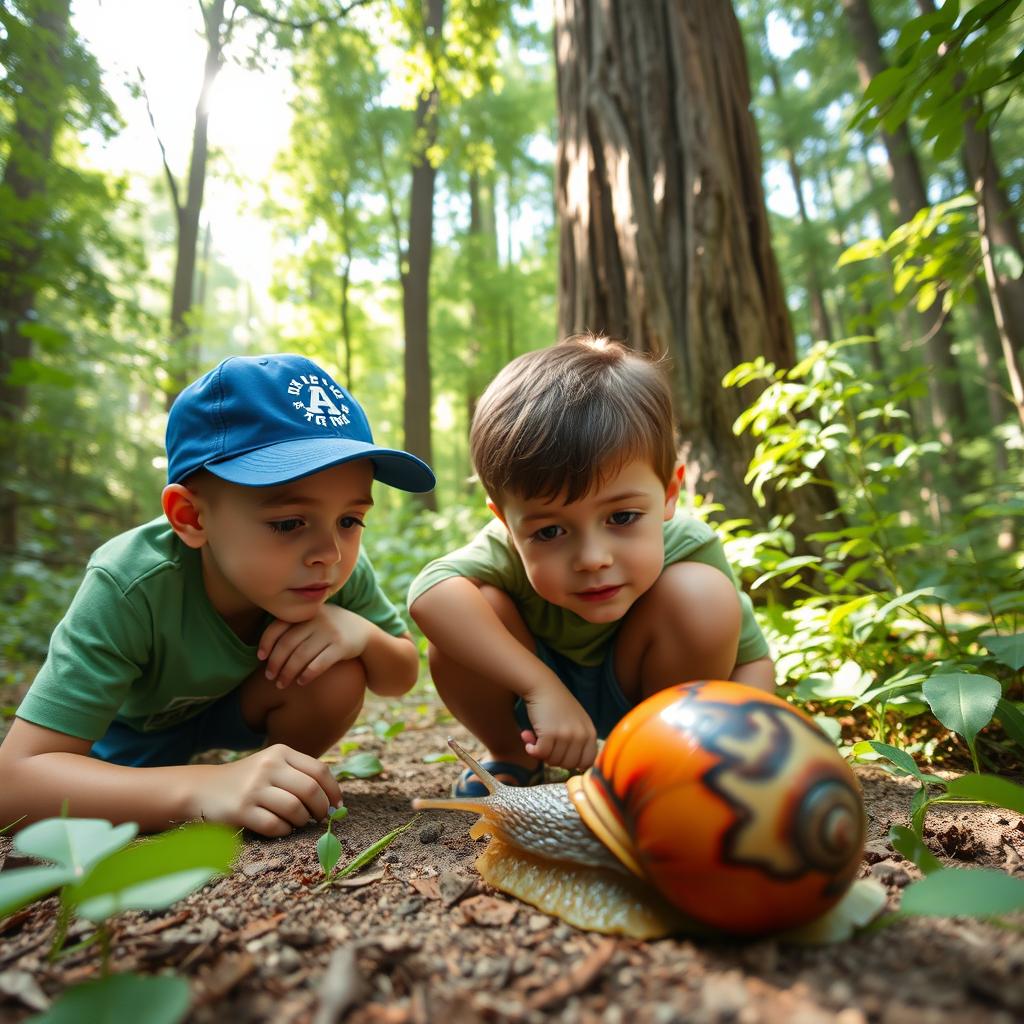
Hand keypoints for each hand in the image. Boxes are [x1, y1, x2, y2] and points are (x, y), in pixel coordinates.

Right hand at [191, 744, 342, 836]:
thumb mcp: (272, 766)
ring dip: (302, 821)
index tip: (337, 806)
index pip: (319, 771)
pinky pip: (275, 826)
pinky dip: (284, 831)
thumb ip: (299, 775)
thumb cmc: (247, 780)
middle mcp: (268, 766)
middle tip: (320, 818)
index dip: (333, 791)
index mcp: (280, 752)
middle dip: (321, 808)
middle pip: (310, 790)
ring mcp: (254, 788)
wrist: (203, 788)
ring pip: (295, 809)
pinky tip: (281, 828)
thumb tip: (333, 800)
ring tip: (298, 822)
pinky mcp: (241, 810)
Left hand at [259, 605, 369, 688]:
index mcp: (305, 612)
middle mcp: (316, 619)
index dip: (266, 642)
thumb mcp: (313, 620)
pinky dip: (307, 674)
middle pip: (287, 643)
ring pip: (301, 655)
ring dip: (288, 672)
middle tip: (269, 677)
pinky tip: (301, 682)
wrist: (364, 631)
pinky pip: (319, 663)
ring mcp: (330, 632)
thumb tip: (264, 650)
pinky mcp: (342, 646)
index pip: (278, 626)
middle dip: (275, 663)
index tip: (261, 657)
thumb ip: (294, 627)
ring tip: (281, 684)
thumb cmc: (329, 629)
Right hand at [519, 686, 597, 770]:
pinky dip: (531, 750)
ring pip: (553, 761)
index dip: (573, 763)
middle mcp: (581, 735)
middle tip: (546, 745)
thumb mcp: (576, 722)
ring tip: (536, 737)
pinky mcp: (550, 734)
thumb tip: (576, 769)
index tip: (561, 756)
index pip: (587, 762)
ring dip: (541, 753)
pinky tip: (527, 738)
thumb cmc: (556, 705)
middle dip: (555, 758)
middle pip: (568, 765)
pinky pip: (540, 754)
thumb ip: (578, 742)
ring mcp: (566, 735)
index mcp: (590, 733)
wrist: (541, 685)